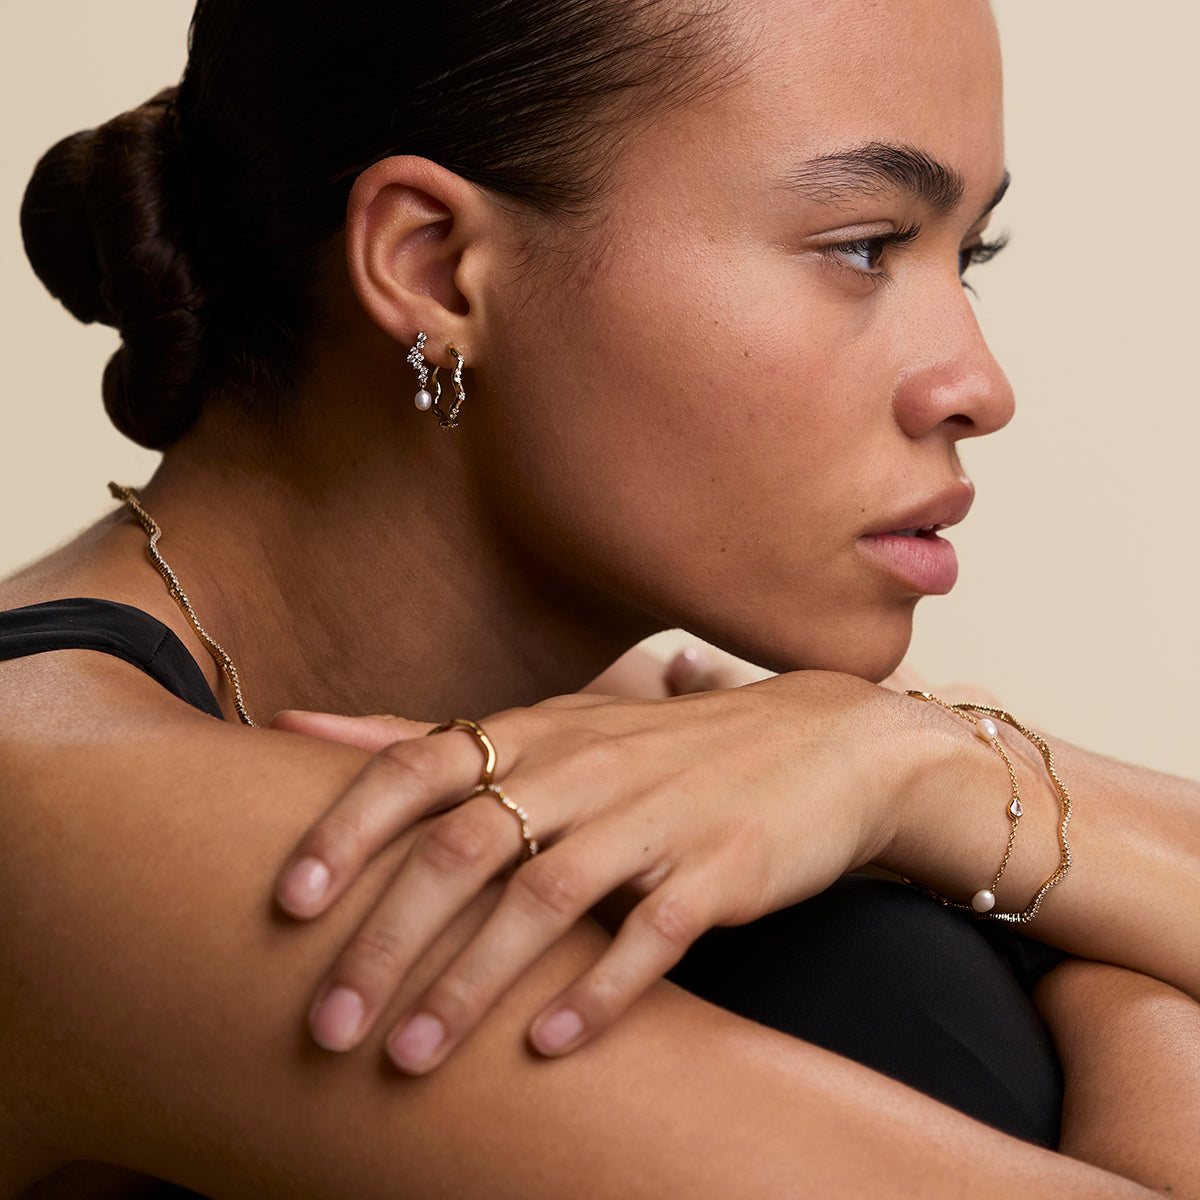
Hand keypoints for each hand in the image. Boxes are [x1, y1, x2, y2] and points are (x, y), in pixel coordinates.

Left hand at [271, 671, 913, 1073]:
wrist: (823, 743)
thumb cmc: (662, 745)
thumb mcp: (552, 723)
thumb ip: (431, 737)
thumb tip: (299, 725)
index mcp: (537, 733)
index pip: (417, 767)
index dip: (346, 832)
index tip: (286, 907)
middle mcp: (585, 769)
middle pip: (462, 850)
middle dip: (385, 943)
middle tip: (327, 1029)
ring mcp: (653, 818)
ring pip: (543, 901)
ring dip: (470, 986)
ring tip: (409, 1059)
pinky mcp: (718, 869)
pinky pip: (649, 936)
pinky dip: (596, 994)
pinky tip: (549, 1047)